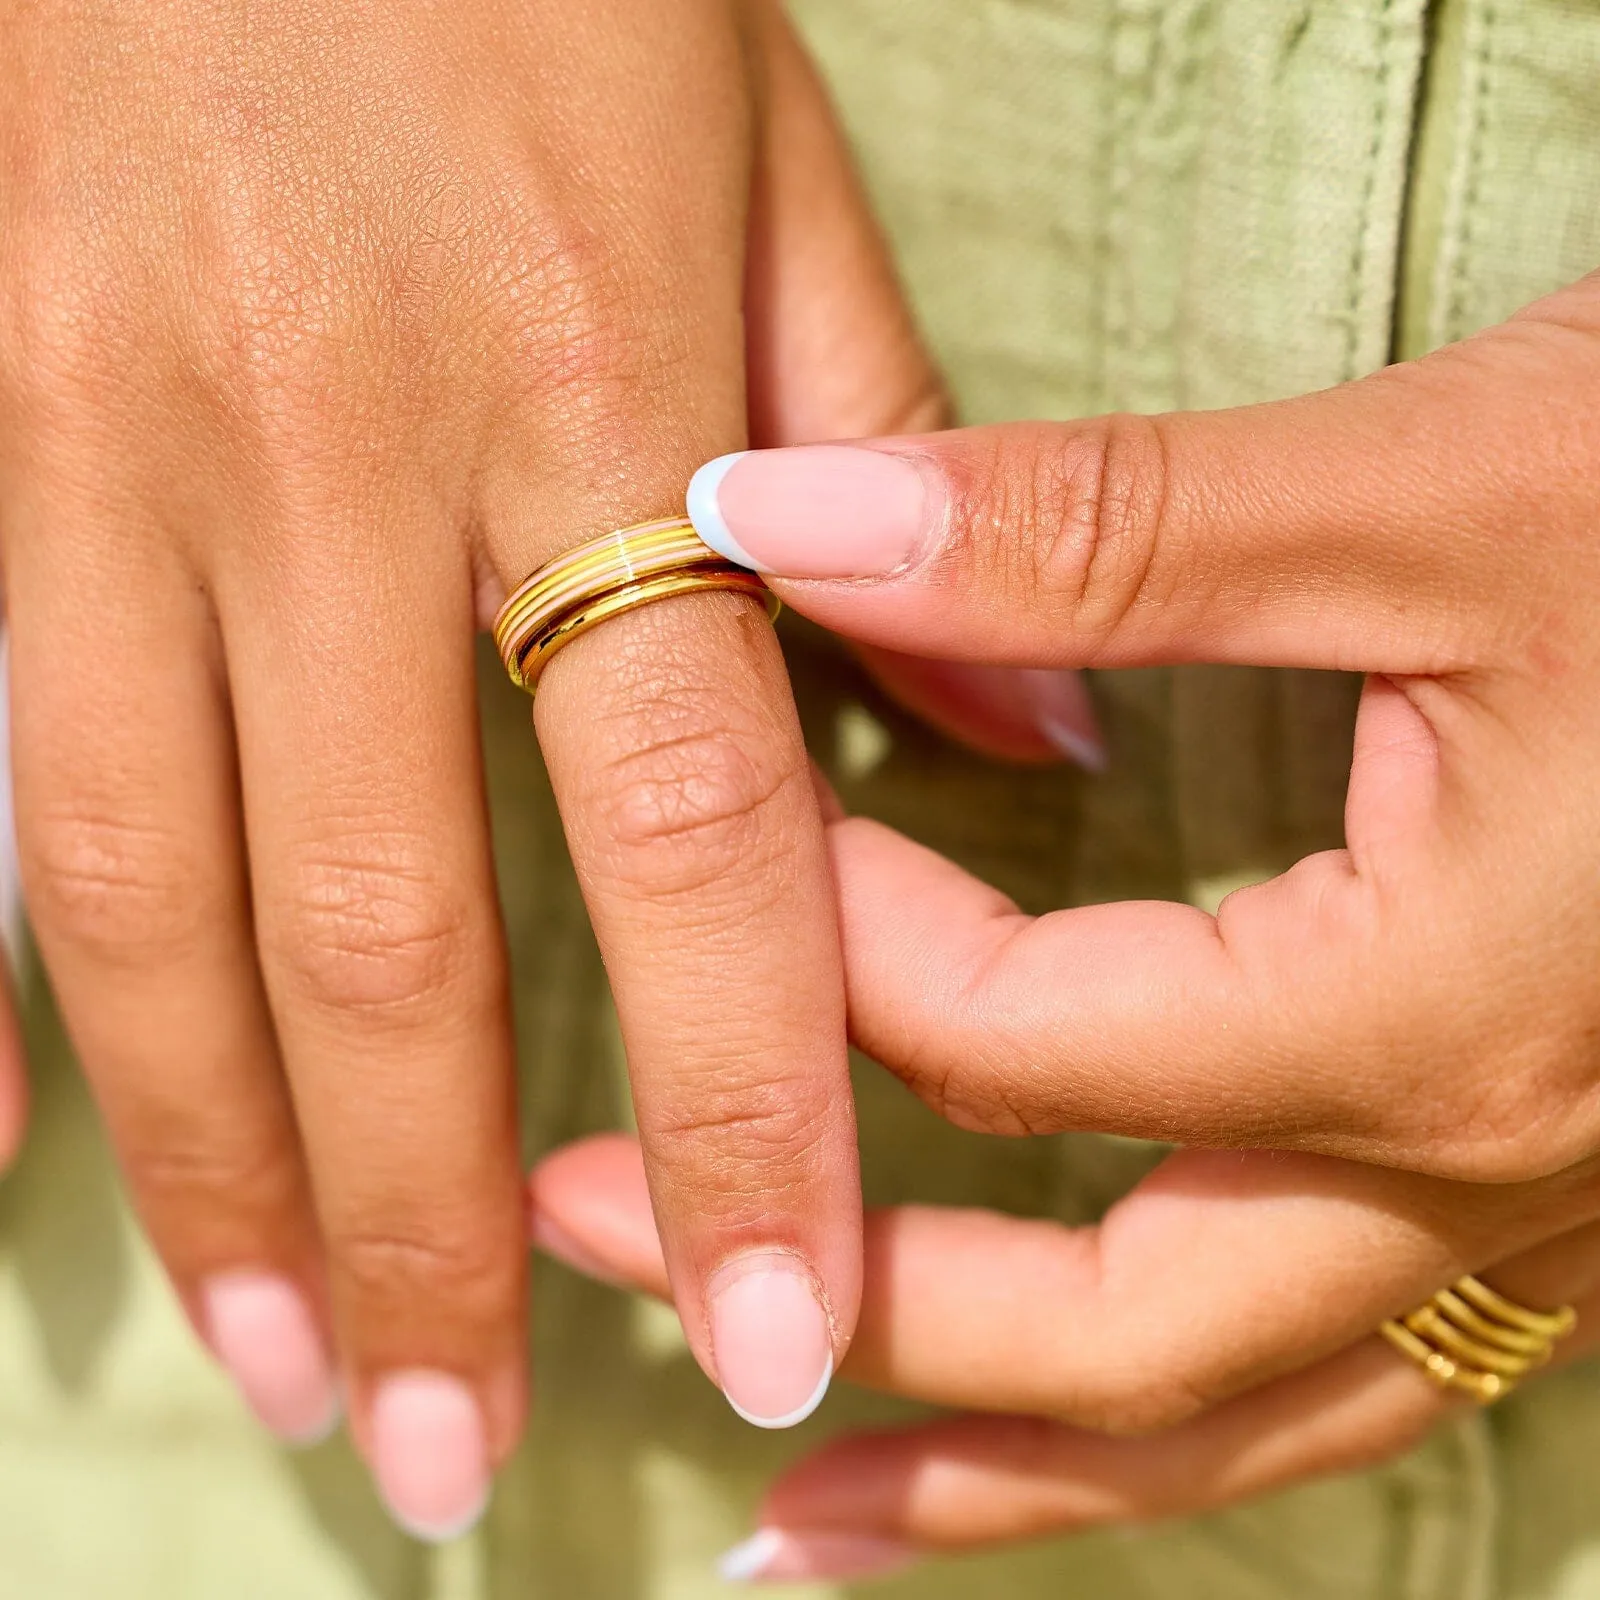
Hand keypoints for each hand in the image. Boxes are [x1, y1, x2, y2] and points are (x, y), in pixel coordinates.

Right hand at [0, 0, 926, 1533]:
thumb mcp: (766, 160)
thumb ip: (898, 455)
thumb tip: (1027, 734)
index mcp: (589, 396)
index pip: (691, 833)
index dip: (744, 1105)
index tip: (773, 1325)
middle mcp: (333, 457)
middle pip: (391, 927)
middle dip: (431, 1222)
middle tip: (453, 1444)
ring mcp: (108, 447)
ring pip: (151, 886)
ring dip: (225, 1165)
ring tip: (292, 1367)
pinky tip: (3, 1166)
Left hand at [527, 273, 1599, 1570]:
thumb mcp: (1424, 495)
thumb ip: (1085, 529)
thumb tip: (765, 522)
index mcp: (1432, 1014)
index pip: (1019, 1041)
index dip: (827, 939)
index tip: (721, 828)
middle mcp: (1488, 1174)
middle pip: (1094, 1323)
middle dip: (828, 1290)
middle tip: (594, 1239)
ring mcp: (1539, 1221)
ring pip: (1222, 1419)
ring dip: (987, 1466)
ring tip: (791, 1521)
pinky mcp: (1552, 1195)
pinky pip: (1324, 1376)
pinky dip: (1158, 1425)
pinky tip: (1053, 1428)